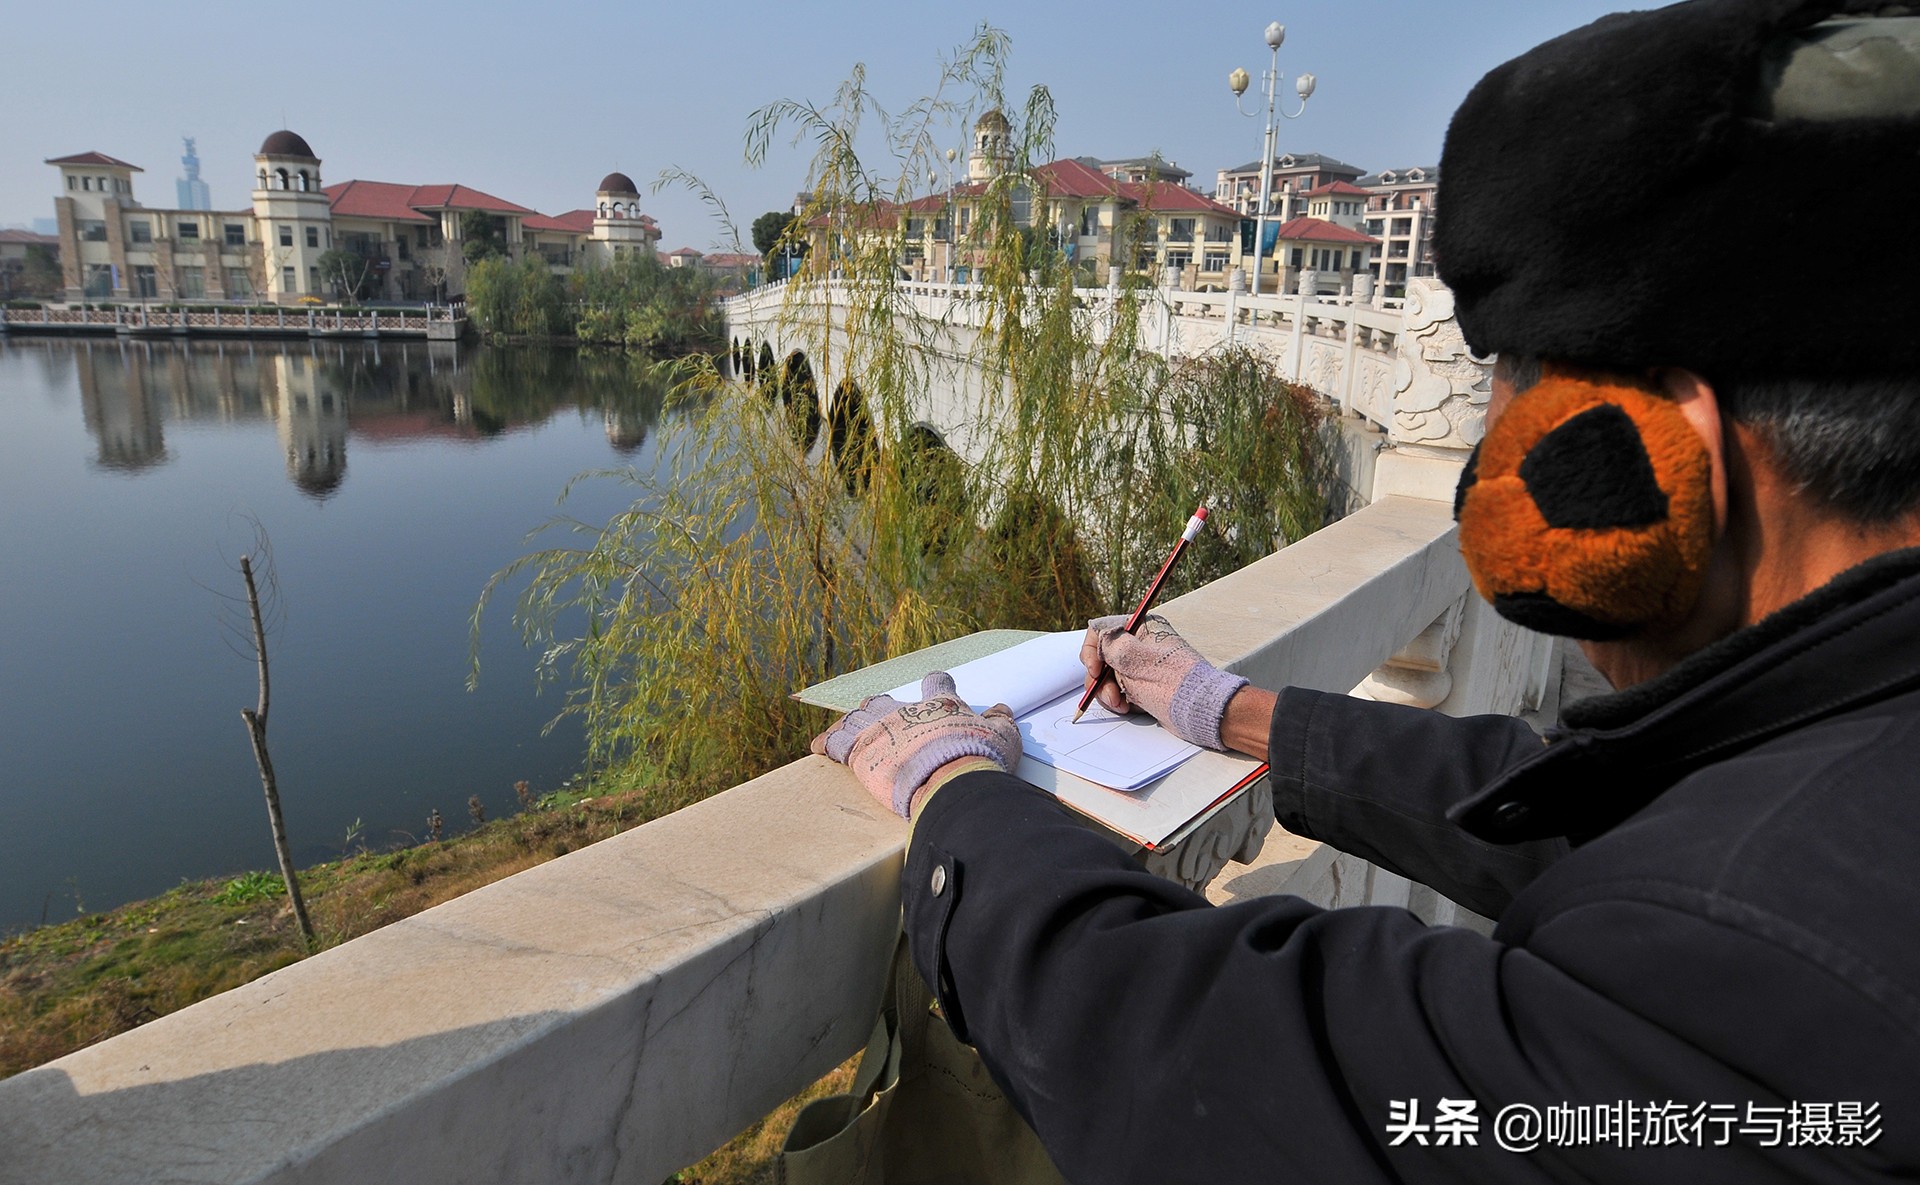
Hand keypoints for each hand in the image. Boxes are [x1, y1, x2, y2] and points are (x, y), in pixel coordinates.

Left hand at [811, 672, 1021, 818]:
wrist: (951, 781)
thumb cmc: (980, 758)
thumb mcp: (1003, 738)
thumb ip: (1001, 722)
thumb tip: (1002, 710)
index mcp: (940, 702)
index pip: (936, 682)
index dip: (937, 685)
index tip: (937, 690)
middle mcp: (906, 710)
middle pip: (886, 700)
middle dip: (885, 709)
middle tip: (888, 722)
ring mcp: (881, 728)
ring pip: (859, 717)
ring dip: (856, 724)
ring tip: (855, 733)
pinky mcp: (860, 751)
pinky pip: (835, 742)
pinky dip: (826, 743)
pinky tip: (818, 746)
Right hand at [1080, 614, 1247, 750]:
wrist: (1200, 711)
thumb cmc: (1171, 683)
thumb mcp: (1134, 660)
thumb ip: (1110, 644)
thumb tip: (1099, 635)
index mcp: (1142, 629)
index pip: (1102, 631)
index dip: (1092, 651)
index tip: (1094, 670)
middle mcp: (1141, 645)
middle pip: (1103, 658)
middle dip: (1100, 679)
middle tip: (1109, 695)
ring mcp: (1143, 667)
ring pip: (1109, 678)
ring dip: (1108, 693)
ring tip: (1121, 704)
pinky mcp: (1145, 687)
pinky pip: (1121, 691)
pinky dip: (1120, 701)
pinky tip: (1130, 708)